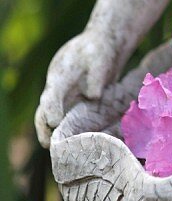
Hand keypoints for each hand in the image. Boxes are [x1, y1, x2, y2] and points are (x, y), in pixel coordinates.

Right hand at [35, 30, 120, 147]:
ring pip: (50, 121)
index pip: (52, 94)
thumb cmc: (99, 49)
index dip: (51, 108)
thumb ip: (96, 74)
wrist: (100, 46)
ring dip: (53, 135)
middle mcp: (57, 88)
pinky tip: (77, 148)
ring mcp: (62, 98)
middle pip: (43, 112)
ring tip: (61, 154)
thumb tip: (93, 95)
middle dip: (44, 129)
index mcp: (61, 73)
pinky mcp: (70, 105)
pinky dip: (67, 134)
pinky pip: (65, 122)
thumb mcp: (100, 56)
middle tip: (50, 145)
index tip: (55, 121)